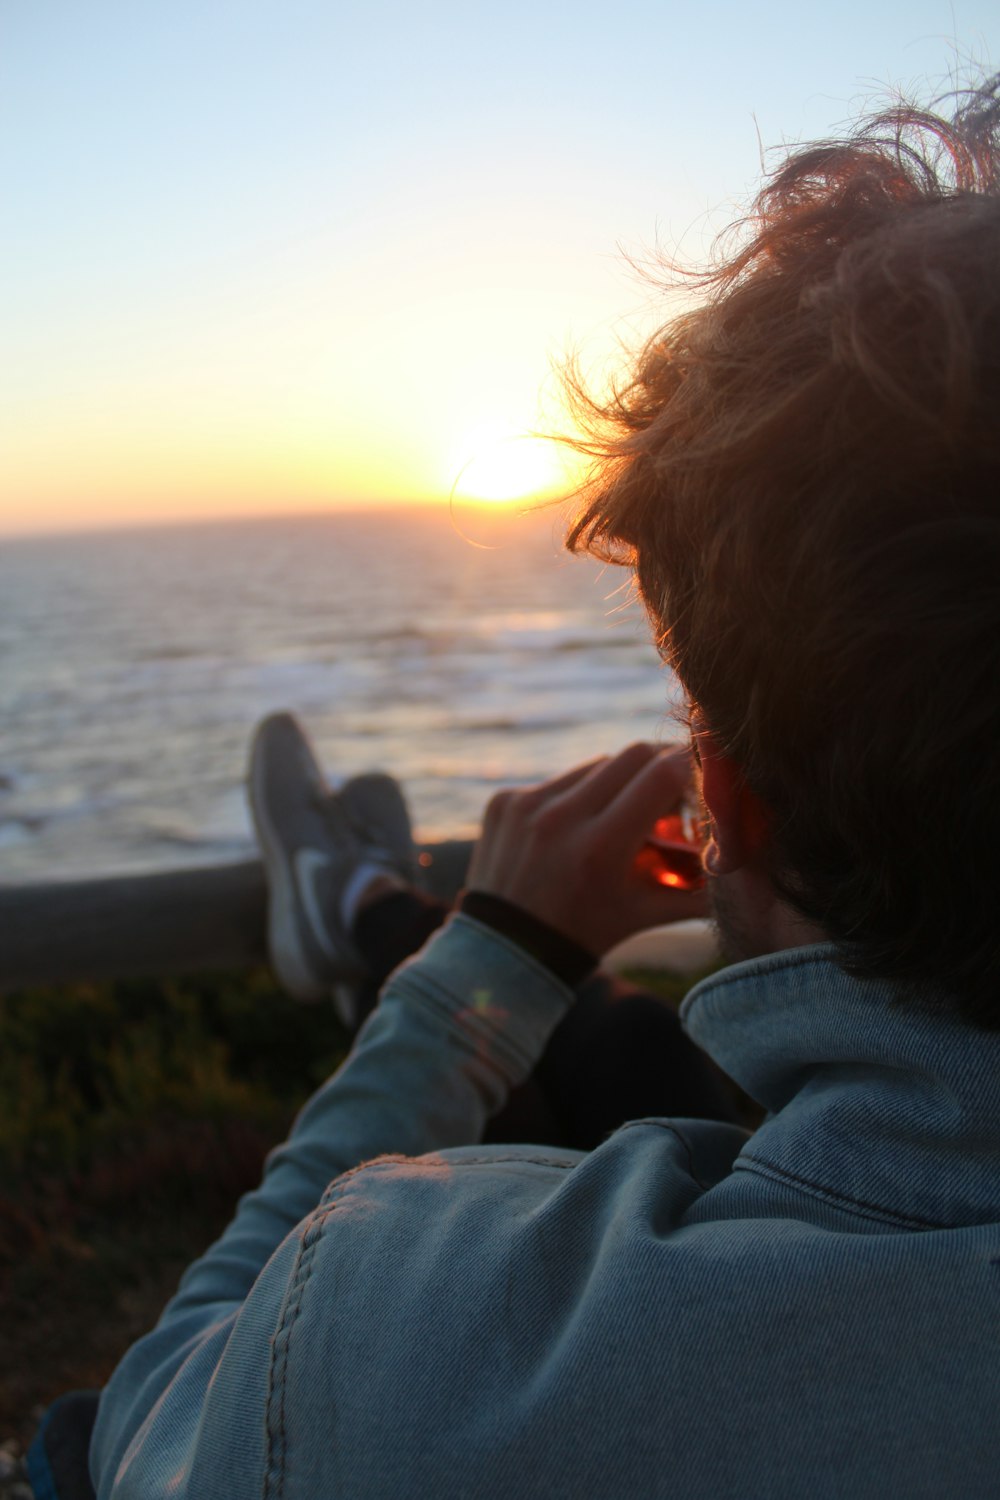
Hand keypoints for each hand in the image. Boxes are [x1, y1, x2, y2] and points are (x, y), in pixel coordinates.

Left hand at [466, 742, 705, 955]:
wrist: (507, 951)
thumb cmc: (586, 933)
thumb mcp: (645, 914)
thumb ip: (698, 888)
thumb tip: (746, 860)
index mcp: (600, 847)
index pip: (662, 773)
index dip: (689, 767)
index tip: (700, 776)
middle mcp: (561, 818)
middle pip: (632, 756)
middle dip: (658, 769)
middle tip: (667, 795)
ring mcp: (527, 805)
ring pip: (594, 766)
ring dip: (615, 785)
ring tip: (617, 820)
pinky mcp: (503, 802)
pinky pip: (557, 781)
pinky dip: (575, 798)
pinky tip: (573, 831)